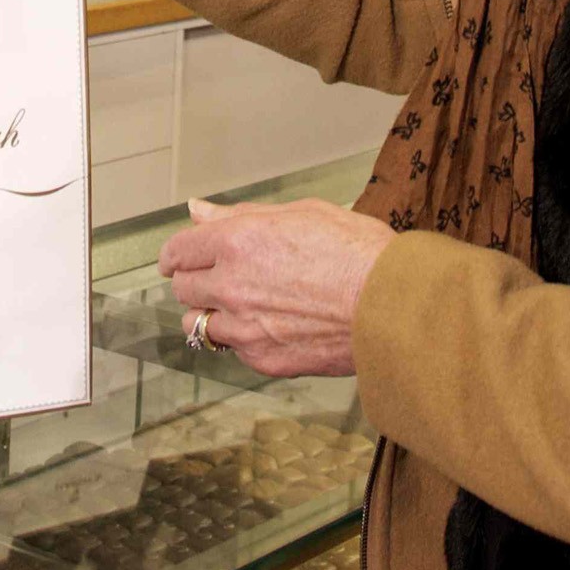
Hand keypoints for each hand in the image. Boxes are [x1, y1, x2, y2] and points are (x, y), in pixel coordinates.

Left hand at [158, 197, 393, 378]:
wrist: (394, 306)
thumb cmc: (359, 252)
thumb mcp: (302, 213)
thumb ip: (242, 214)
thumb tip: (199, 210)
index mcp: (237, 241)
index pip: (179, 251)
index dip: (175, 255)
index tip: (176, 259)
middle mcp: (232, 285)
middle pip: (184, 288)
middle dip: (195, 281)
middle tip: (217, 279)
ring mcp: (245, 327)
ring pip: (198, 325)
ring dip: (210, 314)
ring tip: (239, 307)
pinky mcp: (264, 359)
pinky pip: (233, 350)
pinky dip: (241, 340)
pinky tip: (268, 327)